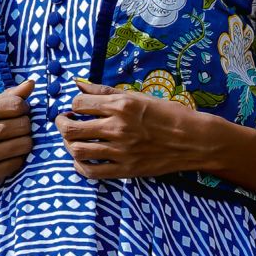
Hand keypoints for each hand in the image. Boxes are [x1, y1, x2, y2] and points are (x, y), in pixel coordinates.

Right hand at [0, 76, 35, 197]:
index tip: (19, 111)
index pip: (15, 105)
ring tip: (15, 142)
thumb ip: (6, 97)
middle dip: (25, 126)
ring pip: (24, 144)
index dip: (23, 108)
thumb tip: (31, 83)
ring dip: (25, 142)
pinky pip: (18, 162)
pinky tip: (7, 156)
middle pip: (23, 125)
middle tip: (18, 128)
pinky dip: (17, 158)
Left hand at [54, 78, 202, 179]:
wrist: (194, 140)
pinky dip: (80, 166)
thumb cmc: (168, 114)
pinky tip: (82, 159)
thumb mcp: (138, 96)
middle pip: (71, 128)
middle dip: (61, 124)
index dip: (73, 104)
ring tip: (72, 139)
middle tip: (64, 122)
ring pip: (77, 150)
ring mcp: (121, 152)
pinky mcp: (125, 170)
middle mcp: (118, 128)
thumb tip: (79, 83)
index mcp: (121, 106)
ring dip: (68, 144)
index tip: (76, 107)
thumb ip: (106, 91)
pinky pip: (91, 172)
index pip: (78, 103)